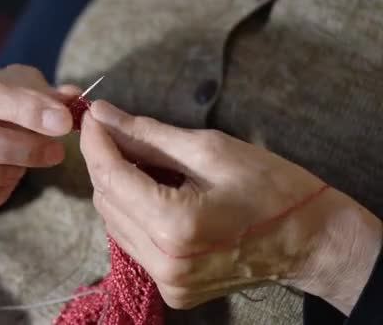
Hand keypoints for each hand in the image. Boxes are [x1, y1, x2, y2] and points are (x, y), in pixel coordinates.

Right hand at [0, 64, 75, 220]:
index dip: (23, 108)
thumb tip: (71, 99)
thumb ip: (47, 93)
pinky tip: (8, 179)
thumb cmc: (0, 103)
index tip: (62, 121)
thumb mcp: (23, 86)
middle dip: (20, 147)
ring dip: (7, 171)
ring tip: (26, 162)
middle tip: (56, 150)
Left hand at [80, 100, 381, 313]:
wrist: (311, 240)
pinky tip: (152, 191)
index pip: (110, 177)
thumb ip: (148, 134)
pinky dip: (134, 212)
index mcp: (175, 225)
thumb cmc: (272, 187)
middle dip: (106, 162)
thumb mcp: (210, 150)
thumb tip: (103, 115)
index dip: (96, 142)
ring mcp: (168, 281)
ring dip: (118, 187)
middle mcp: (164, 261)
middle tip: (119, 132)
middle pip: (106, 201)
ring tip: (141, 160)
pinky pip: (133, 242)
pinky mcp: (173, 289)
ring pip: (114, 223)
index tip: (94, 116)